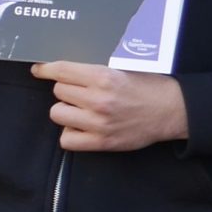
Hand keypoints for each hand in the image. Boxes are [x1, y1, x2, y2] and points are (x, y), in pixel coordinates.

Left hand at [33, 62, 189, 150]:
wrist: (172, 110)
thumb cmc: (147, 86)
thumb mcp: (120, 69)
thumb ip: (91, 71)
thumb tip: (60, 69)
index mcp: (103, 77)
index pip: (61, 70)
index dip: (46, 69)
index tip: (39, 70)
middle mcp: (98, 100)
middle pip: (58, 91)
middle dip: (66, 90)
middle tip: (81, 92)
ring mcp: (98, 123)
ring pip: (57, 113)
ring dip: (66, 111)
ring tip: (81, 109)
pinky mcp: (102, 142)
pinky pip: (66, 140)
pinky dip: (71, 134)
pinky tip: (82, 127)